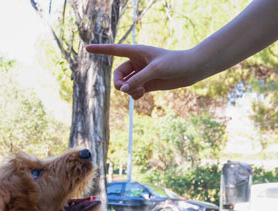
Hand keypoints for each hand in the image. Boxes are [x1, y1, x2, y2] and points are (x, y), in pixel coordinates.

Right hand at [86, 44, 200, 98]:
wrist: (190, 70)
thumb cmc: (175, 63)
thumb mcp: (155, 70)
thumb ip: (138, 80)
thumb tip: (124, 90)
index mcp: (136, 52)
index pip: (114, 50)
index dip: (101, 50)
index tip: (87, 48)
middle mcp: (136, 62)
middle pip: (117, 75)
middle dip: (119, 84)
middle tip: (125, 89)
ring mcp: (140, 74)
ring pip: (124, 85)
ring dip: (128, 91)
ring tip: (140, 93)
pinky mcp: (145, 84)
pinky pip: (132, 91)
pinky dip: (134, 95)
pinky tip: (142, 95)